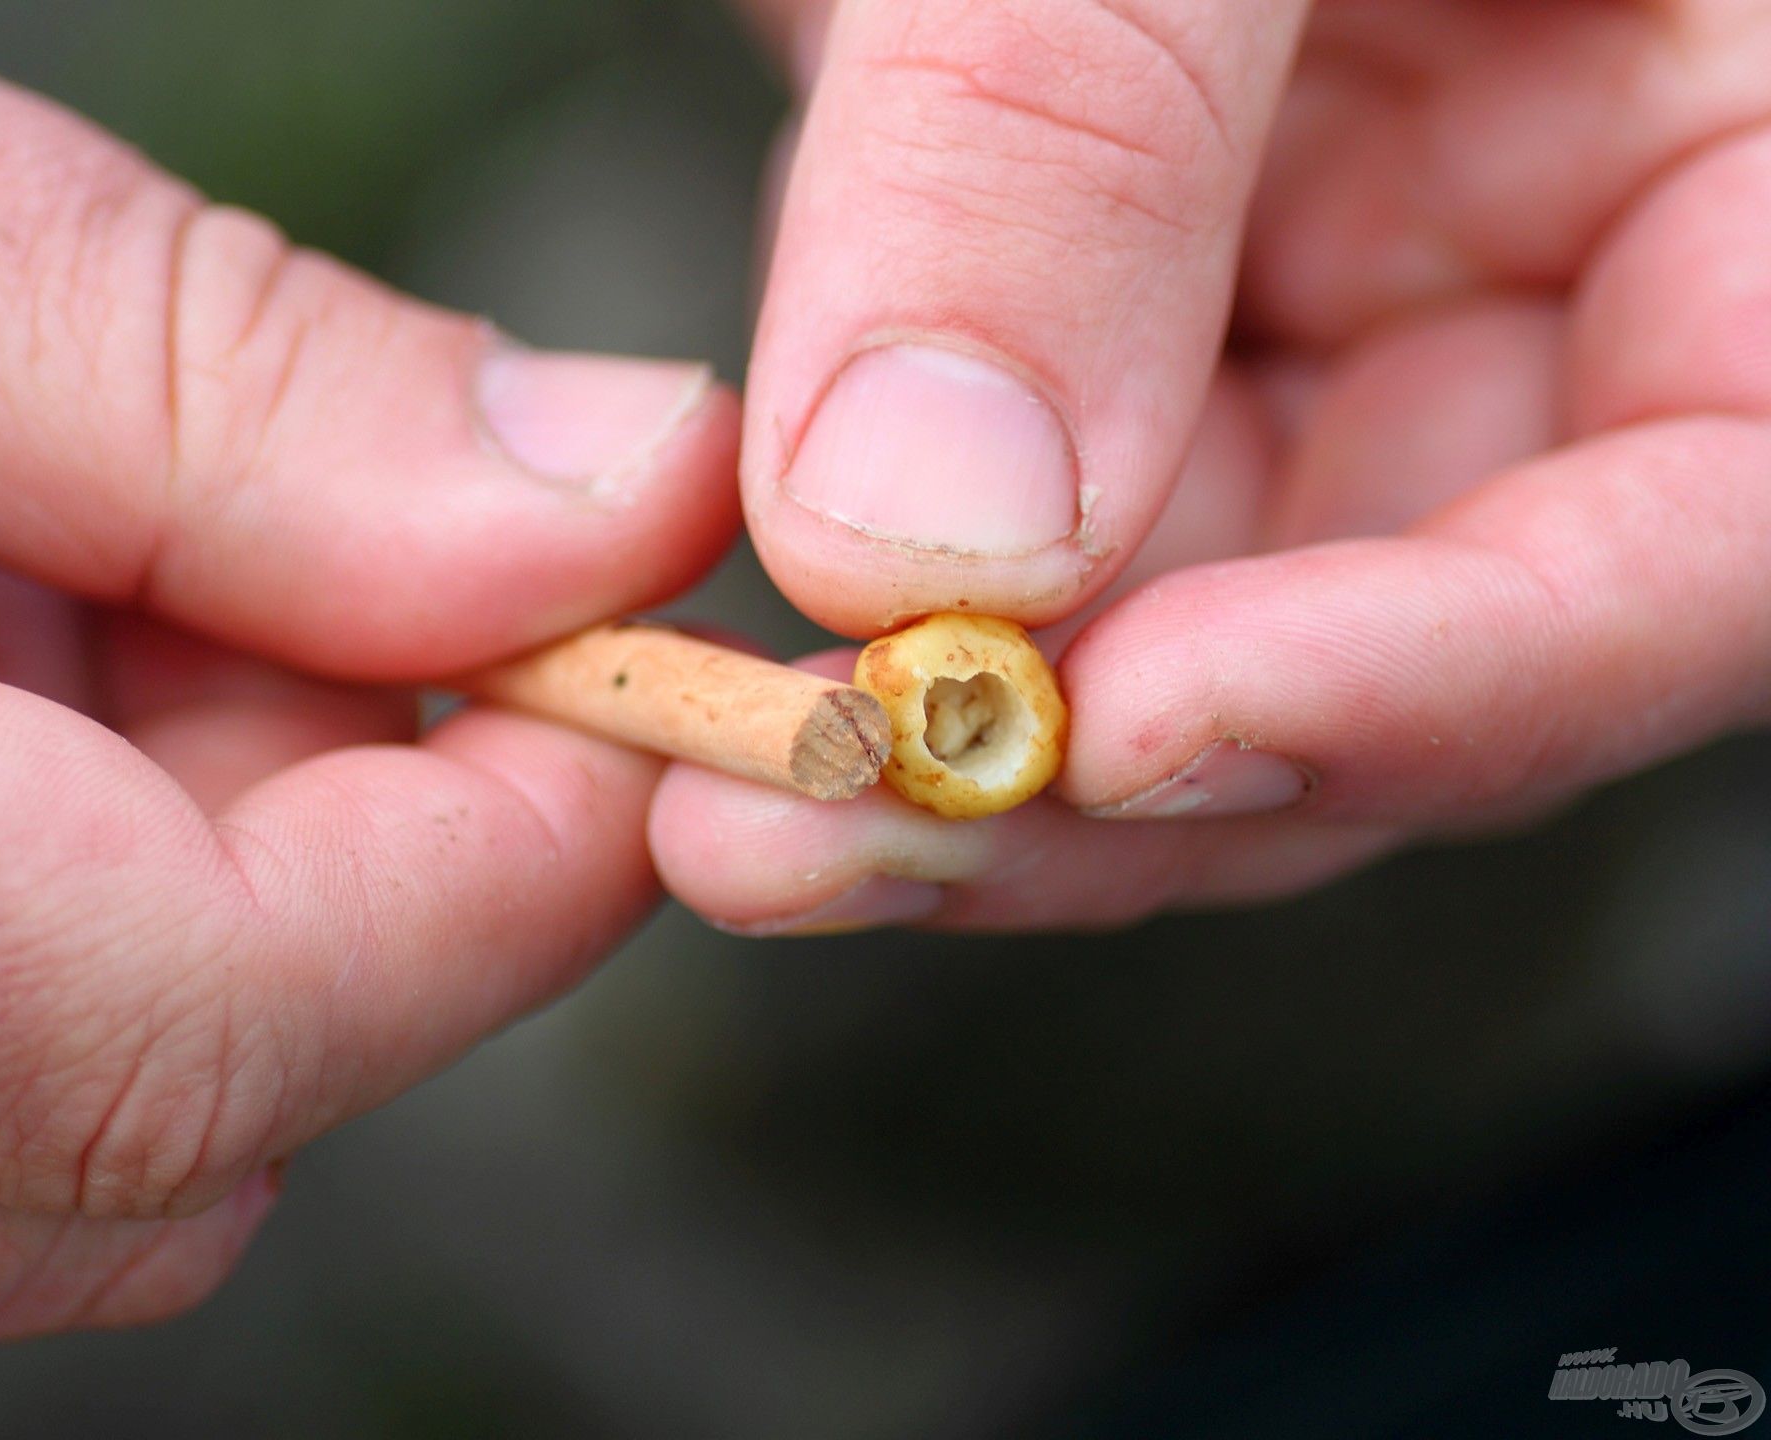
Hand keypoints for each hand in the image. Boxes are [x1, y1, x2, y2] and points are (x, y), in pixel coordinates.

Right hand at [0, 8, 739, 1342]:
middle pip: (137, 1127)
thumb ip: (176, 370)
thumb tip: (606, 497)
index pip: (172, 1042)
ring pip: (41, 1131)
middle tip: (382, 563)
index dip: (486, 876)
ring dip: (194, 856)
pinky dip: (46, 867)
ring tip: (84, 534)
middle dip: (357, 859)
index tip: (639, 677)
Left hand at [655, 0, 1770, 931]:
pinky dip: (896, 611)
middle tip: (807, 837)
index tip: (1127, 737)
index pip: (1702, 529)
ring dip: (962, 741)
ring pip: (1195, 621)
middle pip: (1402, 635)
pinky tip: (740, 654)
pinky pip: (1052, 525)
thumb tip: (927, 527)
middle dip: (1105, 774)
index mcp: (1749, 138)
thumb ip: (1074, 120)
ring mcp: (1356, 285)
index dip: (1436, 679)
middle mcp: (1567, 249)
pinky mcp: (1149, 296)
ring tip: (732, 801)